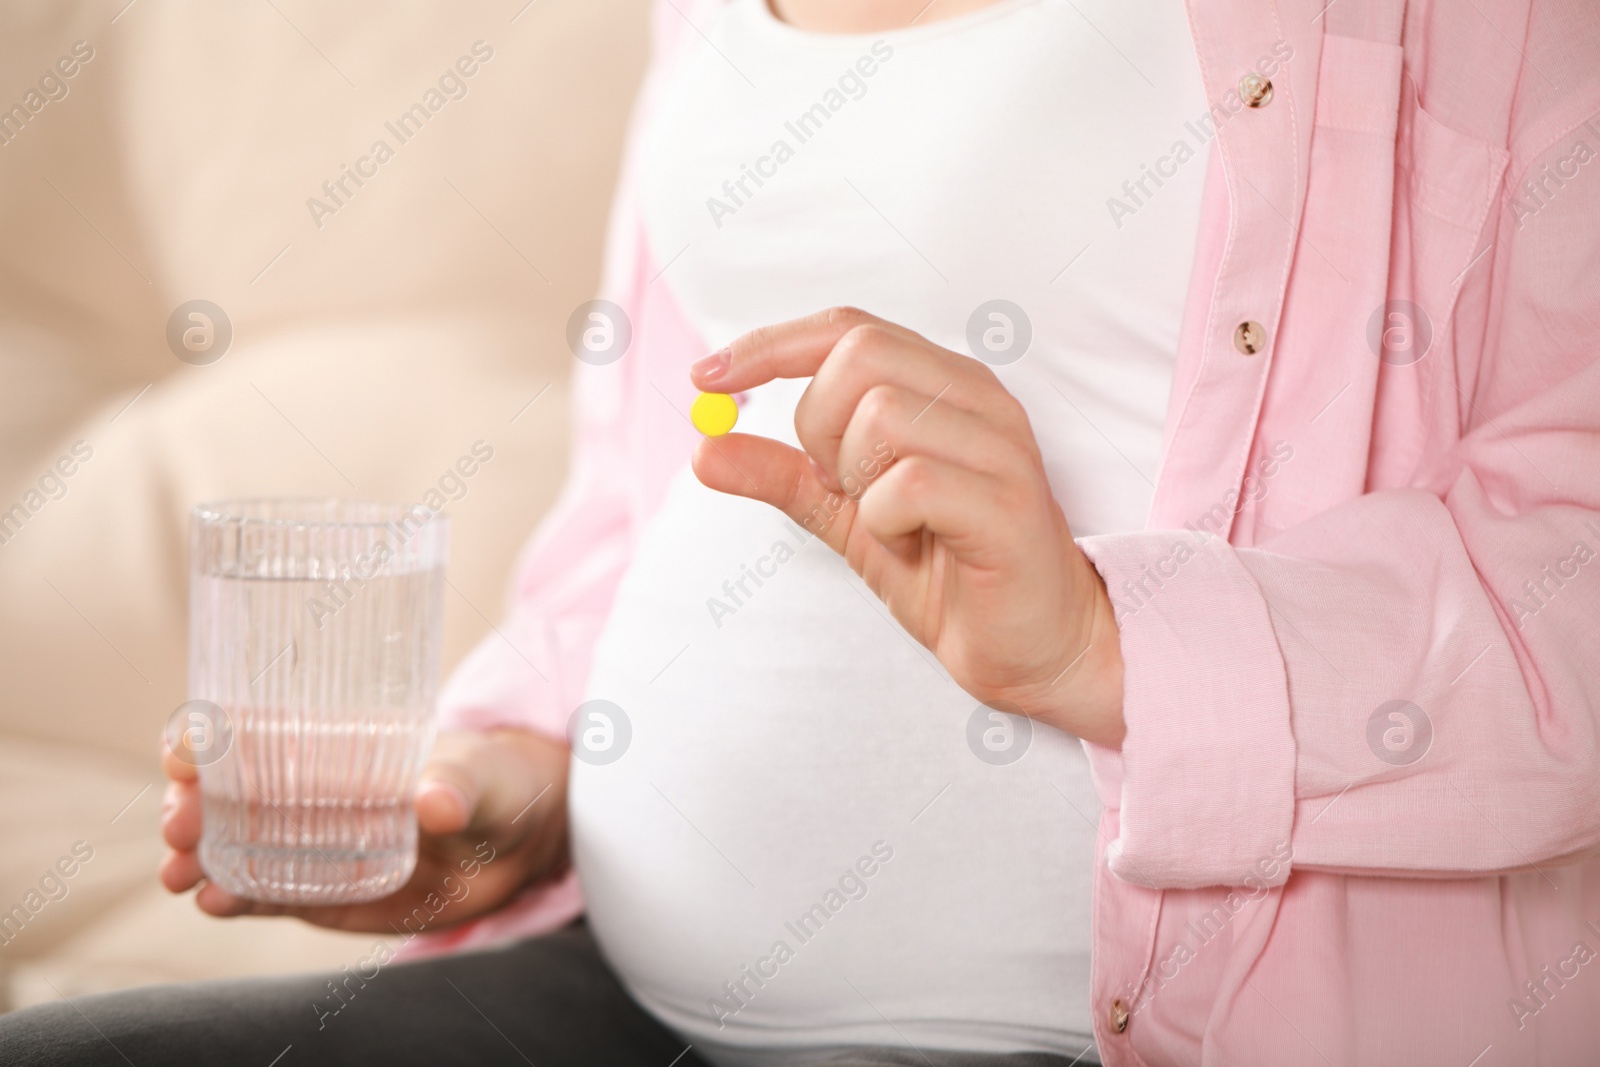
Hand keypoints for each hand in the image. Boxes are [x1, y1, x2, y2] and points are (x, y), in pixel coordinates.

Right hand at [160, 728, 569, 932]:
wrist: (521, 840)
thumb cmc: (494, 781)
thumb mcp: (480, 777)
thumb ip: (458, 789)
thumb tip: (436, 805)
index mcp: (335, 743)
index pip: (253, 733)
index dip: (208, 739)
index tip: (182, 753)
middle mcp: (311, 792)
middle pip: (229, 794)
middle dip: (193, 805)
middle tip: (181, 824)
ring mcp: (313, 844)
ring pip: (236, 848)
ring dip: (199, 857)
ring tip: (180, 873)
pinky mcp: (327, 892)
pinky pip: (270, 895)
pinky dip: (237, 898)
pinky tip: (213, 902)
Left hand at [689, 307, 1124, 746]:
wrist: (1033, 646)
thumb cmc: (950, 571)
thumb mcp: (848, 517)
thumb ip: (785, 477)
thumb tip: (704, 447)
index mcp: (942, 384)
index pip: (847, 327)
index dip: (770, 345)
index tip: (705, 375)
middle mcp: (978, 397)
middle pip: (858, 353)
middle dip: (819, 423)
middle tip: (840, 485)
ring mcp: (1000, 445)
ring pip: (881, 415)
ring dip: (856, 480)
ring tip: (890, 522)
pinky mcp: (1007, 503)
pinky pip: (909, 483)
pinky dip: (885, 520)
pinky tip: (912, 544)